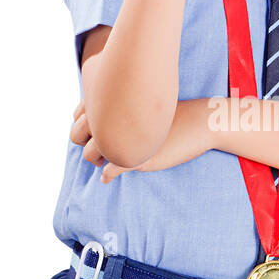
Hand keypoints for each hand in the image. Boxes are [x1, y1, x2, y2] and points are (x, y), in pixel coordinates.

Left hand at [69, 98, 209, 181]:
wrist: (200, 121)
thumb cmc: (175, 111)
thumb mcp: (147, 102)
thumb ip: (126, 105)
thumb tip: (113, 114)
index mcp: (115, 101)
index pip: (79, 115)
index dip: (85, 127)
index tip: (98, 133)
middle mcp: (114, 119)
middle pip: (78, 134)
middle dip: (85, 143)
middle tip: (100, 149)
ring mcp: (124, 139)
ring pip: (90, 154)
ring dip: (95, 160)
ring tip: (104, 162)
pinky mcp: (136, 158)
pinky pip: (109, 170)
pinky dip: (107, 175)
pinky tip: (108, 177)